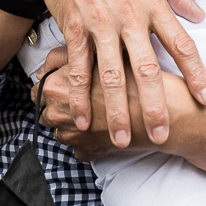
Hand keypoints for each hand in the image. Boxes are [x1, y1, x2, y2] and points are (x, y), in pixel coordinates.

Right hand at [17, 0, 205, 148]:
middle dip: (155, 105)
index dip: (196, 73)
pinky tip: (86, 118)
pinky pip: (79, 69)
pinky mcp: (74, 30)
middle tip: (162, 133)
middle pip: (146, 69)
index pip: (180, 43)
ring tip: (123, 139)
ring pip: (111, 76)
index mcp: (151, 1)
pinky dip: (81, 96)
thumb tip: (198, 14)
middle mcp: (128, 16)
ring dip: (117, 111)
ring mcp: (99, 24)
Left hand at [32, 47, 179, 161]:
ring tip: (93, 112)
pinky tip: (100, 129)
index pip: (39, 85)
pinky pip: (77, 149)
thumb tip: (50, 61)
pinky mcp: (89, 151)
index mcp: (58, 85)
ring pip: (59, 130)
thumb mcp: (98, 54)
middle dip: (59, 104)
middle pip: (44, 110)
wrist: (166, 110)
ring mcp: (73, 135)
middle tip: (79, 96)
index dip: (52, 82)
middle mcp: (60, 111)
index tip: (63, 81)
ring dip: (71, 124)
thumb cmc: (135, 76)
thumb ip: (69, 55)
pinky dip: (86, 142)